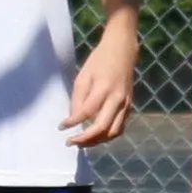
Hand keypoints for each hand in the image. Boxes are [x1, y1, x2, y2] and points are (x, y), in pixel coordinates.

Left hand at [65, 17, 139, 150]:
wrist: (123, 50)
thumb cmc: (99, 60)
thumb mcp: (84, 75)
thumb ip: (78, 98)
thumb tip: (74, 119)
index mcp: (104, 88)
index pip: (87, 112)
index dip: (72, 122)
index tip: (61, 127)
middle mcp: (117, 99)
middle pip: (102, 127)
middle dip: (84, 139)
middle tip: (70, 142)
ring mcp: (126, 104)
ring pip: (113, 132)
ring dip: (97, 141)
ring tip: (82, 142)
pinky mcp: (130, 106)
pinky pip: (120, 127)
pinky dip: (107, 135)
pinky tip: (95, 136)